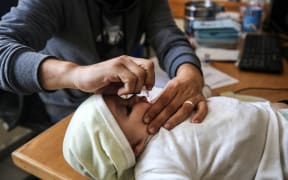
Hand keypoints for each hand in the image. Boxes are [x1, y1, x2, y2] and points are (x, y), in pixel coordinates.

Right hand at [39, 55, 154, 94]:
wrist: (81, 79)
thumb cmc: (101, 84)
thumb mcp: (121, 85)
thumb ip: (134, 86)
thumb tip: (147, 92)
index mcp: (130, 62)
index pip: (150, 65)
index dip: (151, 78)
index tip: (144, 89)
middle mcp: (127, 59)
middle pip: (149, 68)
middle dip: (145, 83)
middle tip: (134, 92)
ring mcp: (120, 62)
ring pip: (140, 75)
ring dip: (134, 88)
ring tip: (123, 92)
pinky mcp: (114, 67)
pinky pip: (130, 79)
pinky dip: (127, 89)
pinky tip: (119, 92)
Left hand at [144, 63, 207, 133]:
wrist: (193, 76)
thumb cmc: (177, 85)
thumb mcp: (168, 87)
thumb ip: (159, 97)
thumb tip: (147, 108)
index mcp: (173, 86)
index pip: (162, 100)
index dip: (153, 110)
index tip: (146, 119)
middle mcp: (184, 91)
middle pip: (171, 106)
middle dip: (160, 118)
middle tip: (151, 129)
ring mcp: (194, 96)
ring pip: (185, 108)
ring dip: (175, 118)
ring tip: (166, 127)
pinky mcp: (202, 100)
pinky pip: (203, 108)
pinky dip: (200, 114)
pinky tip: (194, 122)